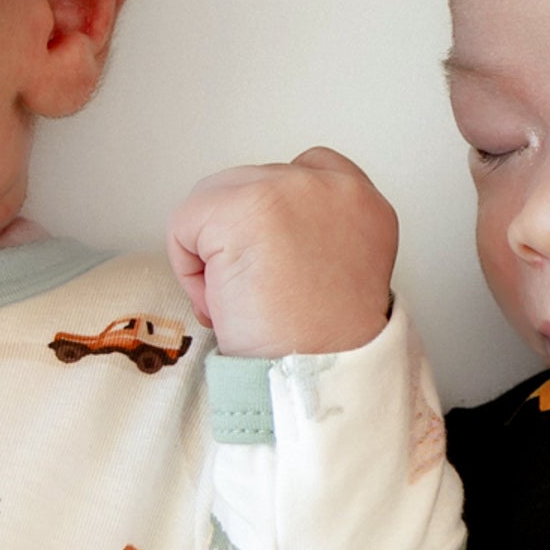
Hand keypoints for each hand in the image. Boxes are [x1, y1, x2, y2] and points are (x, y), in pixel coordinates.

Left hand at [167, 147, 398, 358]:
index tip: (277, 266)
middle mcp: (334, 188)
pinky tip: (224, 300)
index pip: (306, 168)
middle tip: (261, 297)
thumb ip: (314, 234)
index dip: (274, 218)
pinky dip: (188, 268)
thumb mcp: (341, 273)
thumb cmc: (322, 348)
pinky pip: (185, 222)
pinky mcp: (245, 208)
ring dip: (213, 252)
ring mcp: (289, 191)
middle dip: (239, 238)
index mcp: (364, 204)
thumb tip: (260, 232)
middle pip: (248, 183)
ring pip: (213, 199)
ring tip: (244, 299)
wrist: (316, 381)